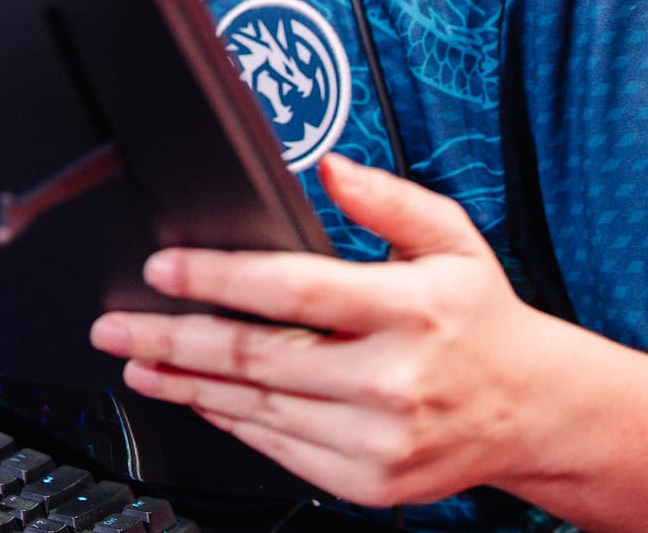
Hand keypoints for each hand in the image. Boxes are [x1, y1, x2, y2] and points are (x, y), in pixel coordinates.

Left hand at [89, 154, 560, 507]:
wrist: (532, 410)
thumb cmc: (481, 317)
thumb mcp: (451, 239)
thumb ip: (386, 199)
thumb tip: (329, 167)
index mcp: (412, 311)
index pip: (293, 290)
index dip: (217, 278)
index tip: (162, 269)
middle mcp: (393, 381)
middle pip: (257, 356)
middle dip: (172, 337)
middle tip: (115, 324)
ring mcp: (379, 439)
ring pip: (257, 407)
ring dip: (185, 383)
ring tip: (137, 360)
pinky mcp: (368, 480)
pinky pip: (278, 447)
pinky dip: (229, 420)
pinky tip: (196, 396)